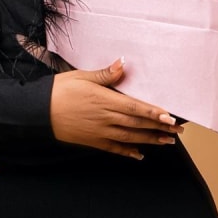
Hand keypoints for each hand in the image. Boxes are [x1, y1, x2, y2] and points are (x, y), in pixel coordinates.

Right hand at [50, 57, 182, 159]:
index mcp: (105, 100)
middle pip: (138, 124)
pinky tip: (140, 154)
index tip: (170, 117)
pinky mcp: (93, 141)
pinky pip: (114, 148)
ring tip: (167, 141)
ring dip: (150, 140)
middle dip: (159, 127)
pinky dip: (128, 152)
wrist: (39, 112)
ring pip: (130, 137)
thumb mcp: (82, 76)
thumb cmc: (59, 90)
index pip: (136, 107)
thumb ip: (105, 74)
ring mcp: (100, 132)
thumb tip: (123, 63)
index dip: (154, 113)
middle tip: (178, 130)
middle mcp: (106, 118)